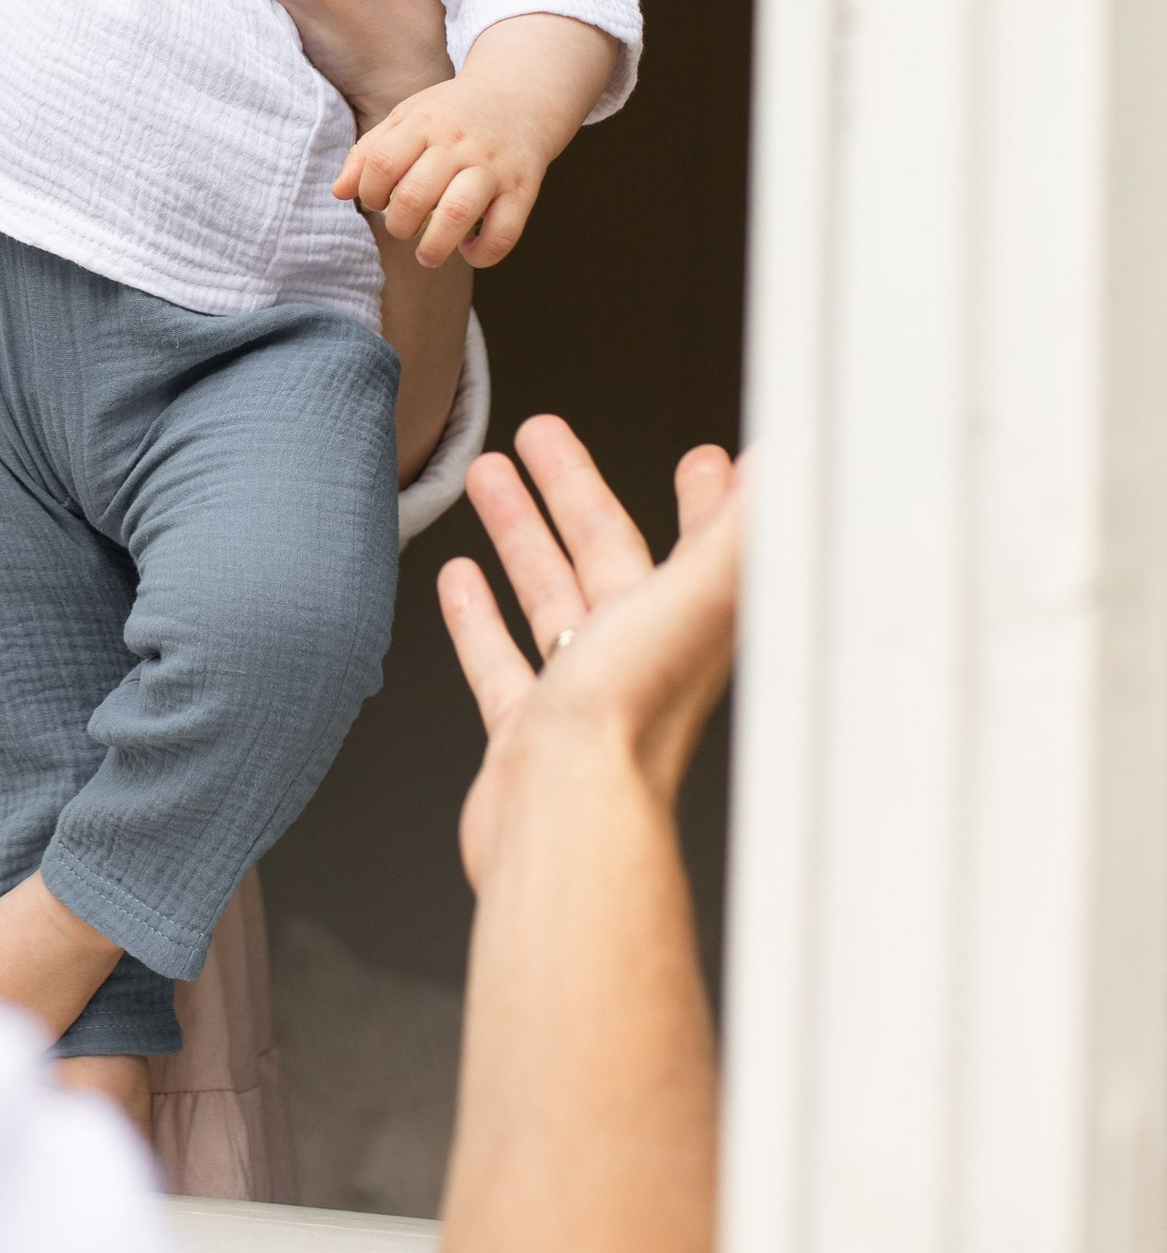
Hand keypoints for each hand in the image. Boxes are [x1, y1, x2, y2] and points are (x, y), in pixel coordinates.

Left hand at [335, 12, 617, 267]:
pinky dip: (482, 253)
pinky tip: (469, 249)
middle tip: (402, 226)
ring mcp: (493, 167)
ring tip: (426, 255)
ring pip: (457, 213)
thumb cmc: (452, 114)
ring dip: (434, 246)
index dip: (370, 193)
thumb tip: (338, 192)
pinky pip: (503, 232)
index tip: (377, 201)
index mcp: (425, 123)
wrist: (520, 96)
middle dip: (398, 225)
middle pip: (414, 195)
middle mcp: (460, 144)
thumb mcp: (407, 116)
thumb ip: (370, 151)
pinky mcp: (523, 189)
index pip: (382, 164)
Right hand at [437, 416, 741, 888]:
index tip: (703, 460)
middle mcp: (638, 658)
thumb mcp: (695, 595)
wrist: (564, 816)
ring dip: (522, 537)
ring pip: (549, 596)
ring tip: (487, 479)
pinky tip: (460, 581)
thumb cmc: (629, 718)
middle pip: (607, 554)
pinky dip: (480, 618)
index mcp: (685, 624)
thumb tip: (793, 465)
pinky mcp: (527, 733)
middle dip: (576, 491)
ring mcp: (580, 697)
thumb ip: (741, 527)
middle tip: (541, 436)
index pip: (703, 544)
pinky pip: (501, 661)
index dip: (703, 499)